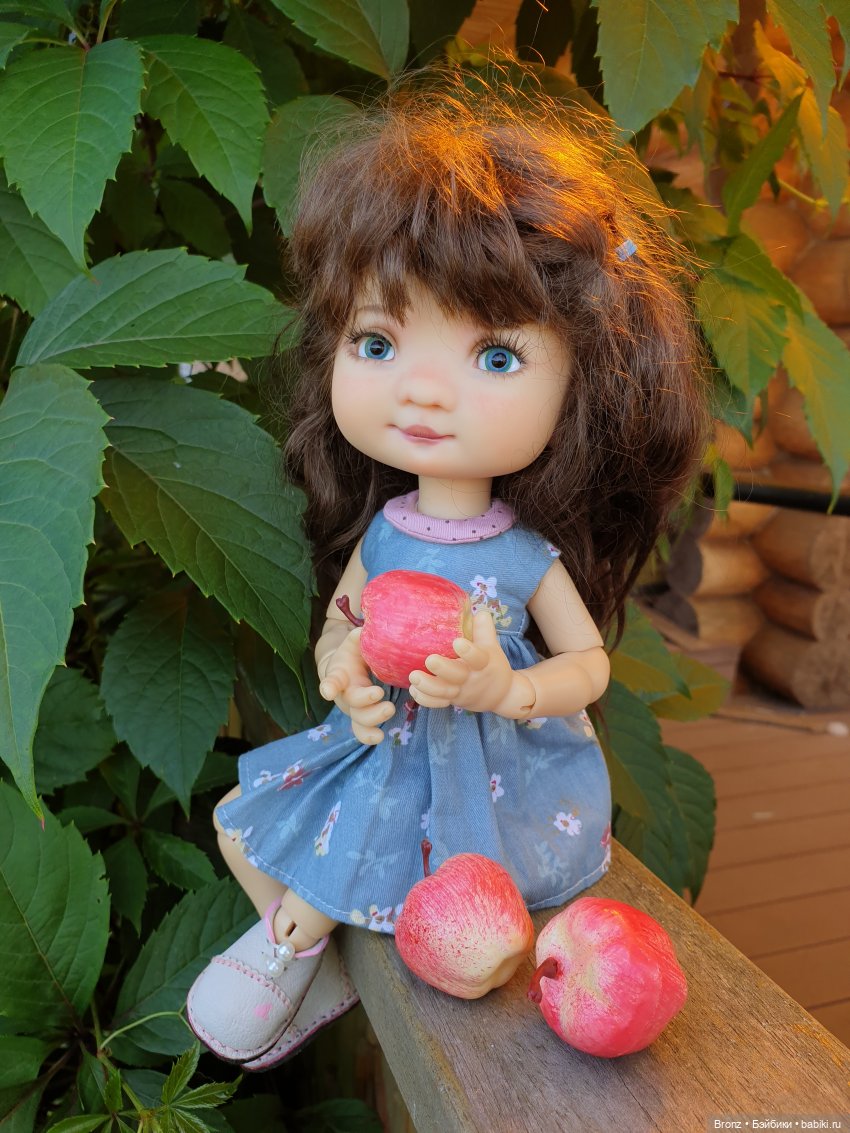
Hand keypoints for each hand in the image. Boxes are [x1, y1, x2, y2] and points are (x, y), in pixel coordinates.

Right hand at [318, 628, 394, 743]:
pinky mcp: (360, 716)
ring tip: (390, 711)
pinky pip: (362, 730)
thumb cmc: (353, 652)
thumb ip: (361, 636)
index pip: (332, 679)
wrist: (344, 667)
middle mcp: (344, 693)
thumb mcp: (355, 641)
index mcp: (341, 673)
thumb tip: (371, 627)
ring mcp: (352, 707)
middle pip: (352, 703)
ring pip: (358, 719)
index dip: (330, 685)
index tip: (328, 691)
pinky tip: (380, 738)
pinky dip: (368, 736)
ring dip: (373, 720)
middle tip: (384, 699)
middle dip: (367, 703)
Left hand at [408, 610, 533, 715]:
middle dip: (443, 669)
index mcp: (484, 663)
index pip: (478, 658)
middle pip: (457, 676)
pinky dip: (426, 699)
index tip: (457, 642)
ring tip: (413, 676)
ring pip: (444, 692)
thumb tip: (479, 611)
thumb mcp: (492, 646)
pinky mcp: (452, 701)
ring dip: (428, 686)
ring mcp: (461, 692)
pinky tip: (413, 690)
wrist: (502, 694)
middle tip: (429, 659)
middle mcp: (471, 679)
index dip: (469, 651)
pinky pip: (438, 704)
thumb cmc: (491, 664)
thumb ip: (484, 629)